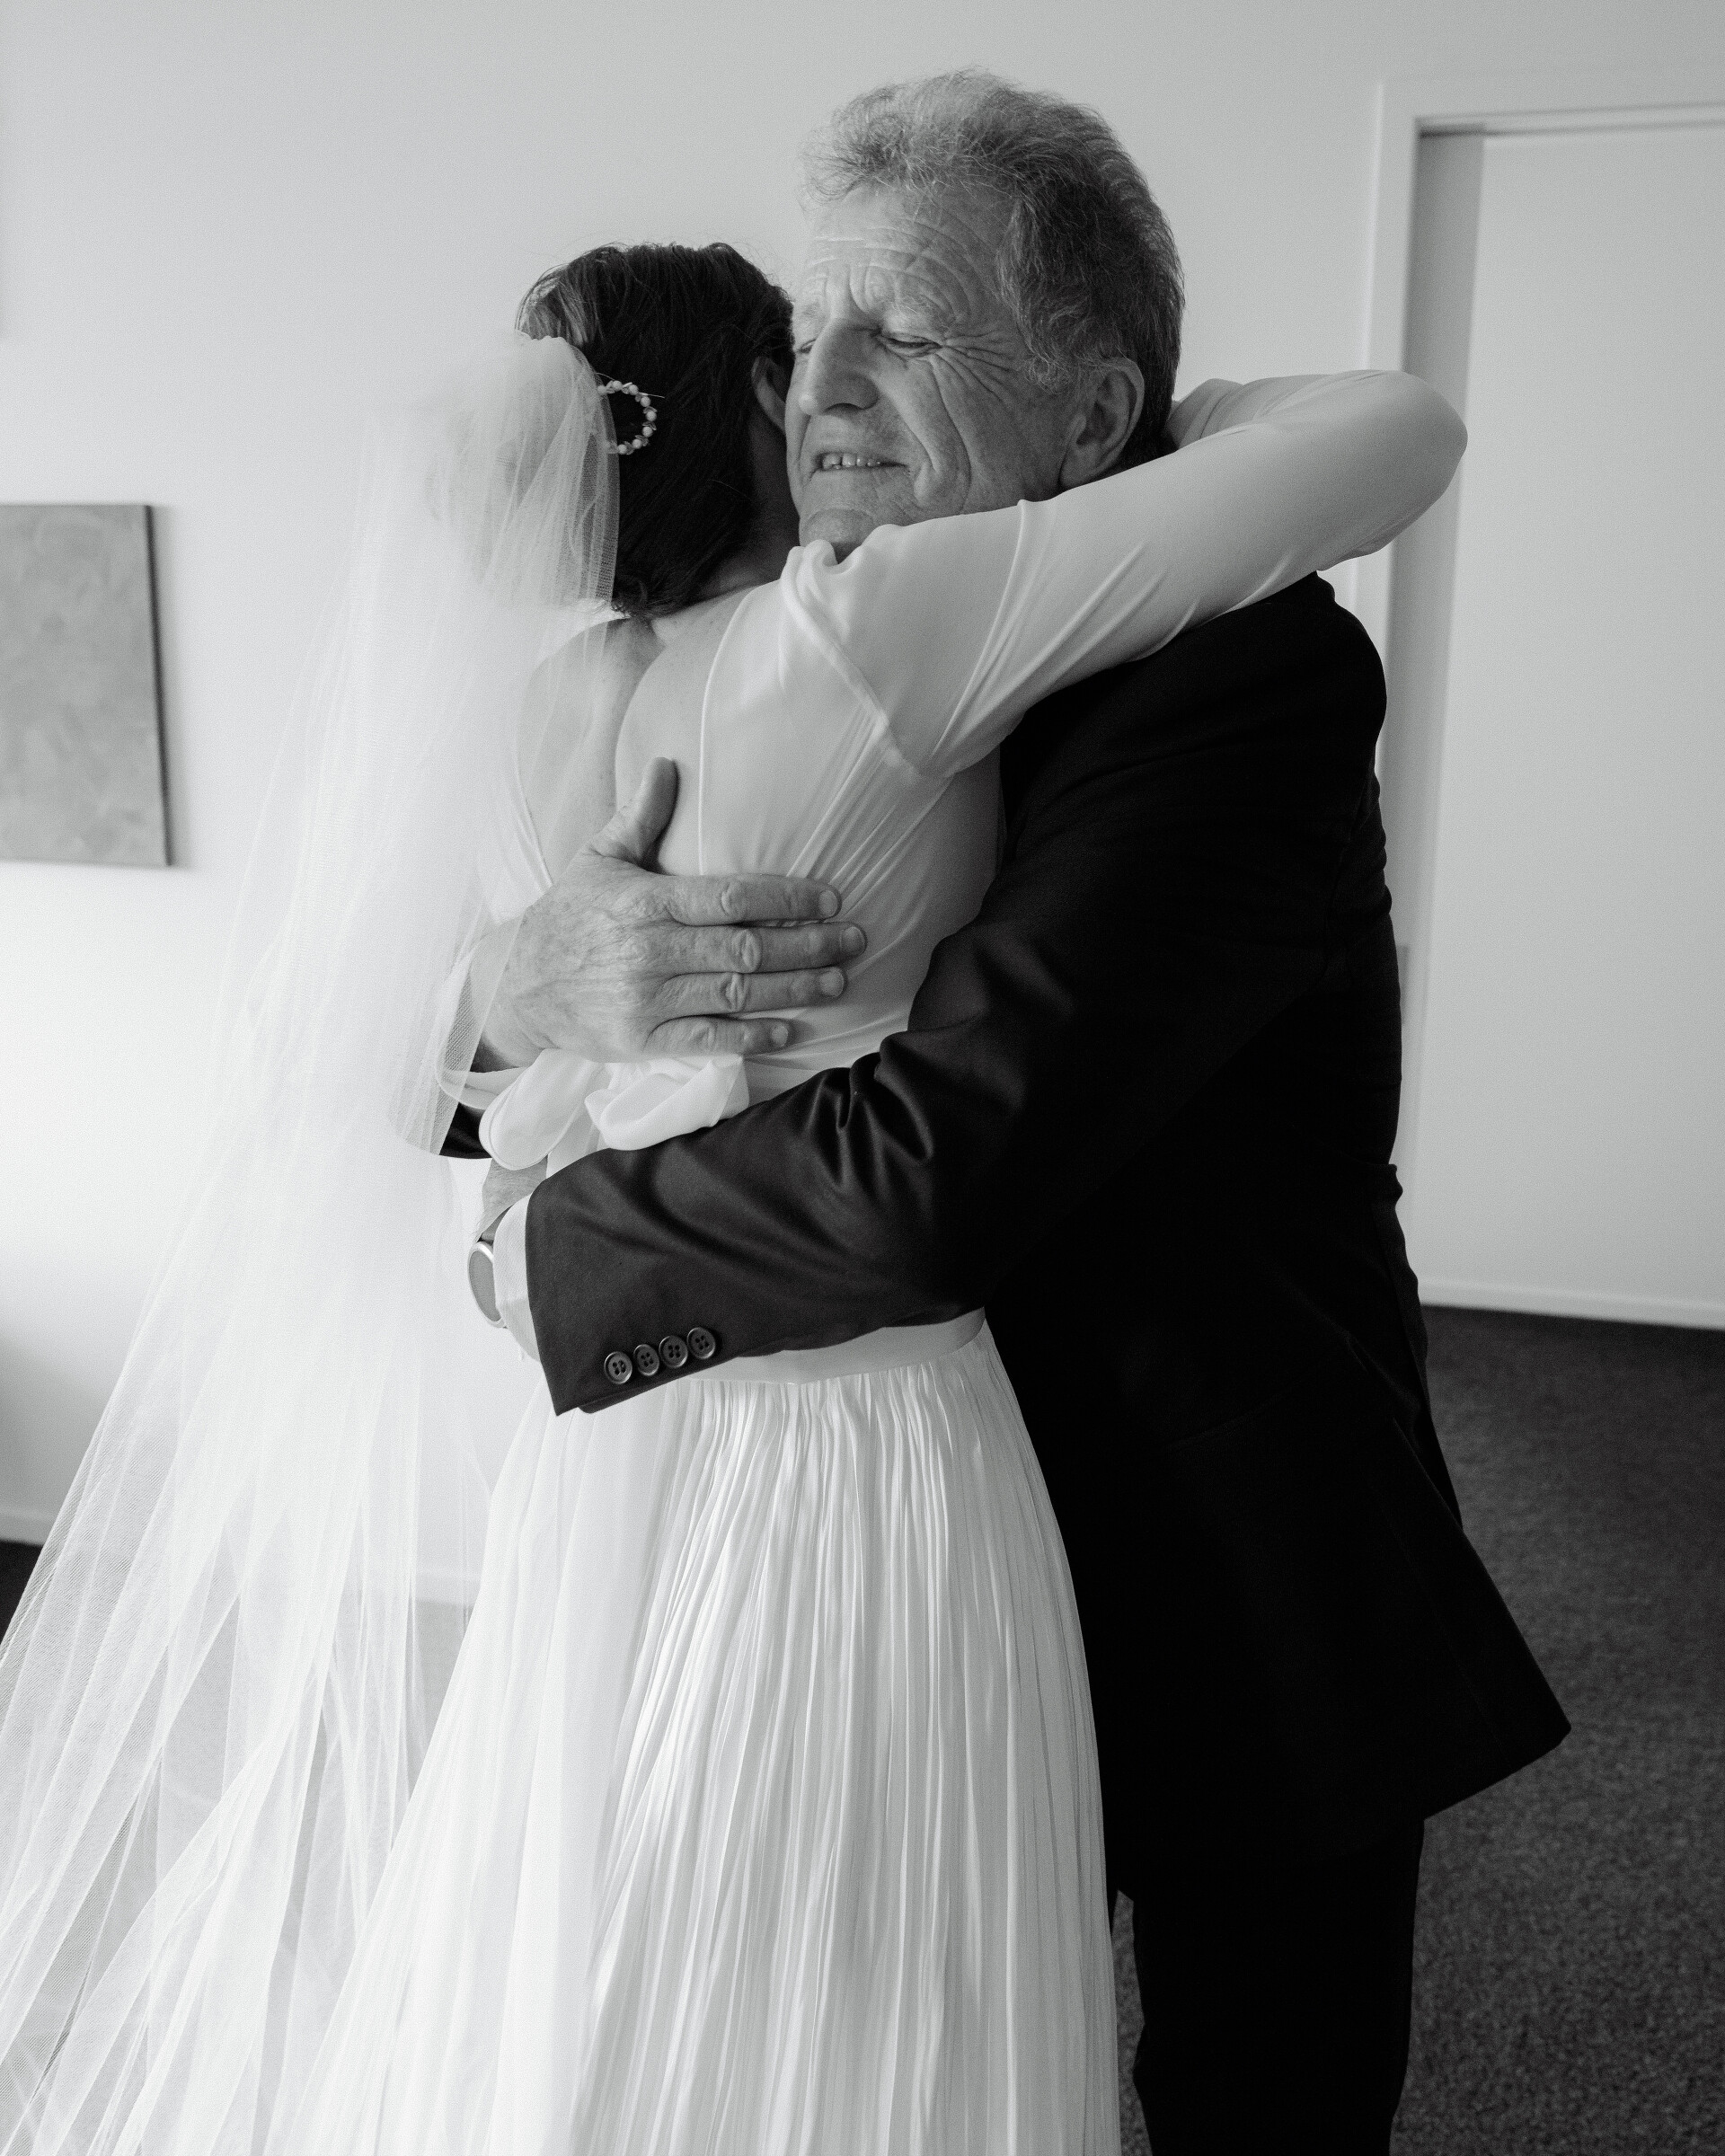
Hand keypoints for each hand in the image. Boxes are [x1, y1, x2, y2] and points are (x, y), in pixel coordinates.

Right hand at [482, 759, 865, 1062]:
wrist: (516, 985)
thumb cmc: (568, 916)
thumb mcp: (598, 859)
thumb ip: (639, 815)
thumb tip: (667, 762)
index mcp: (647, 902)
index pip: (732, 896)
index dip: (788, 896)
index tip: (830, 898)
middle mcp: (651, 951)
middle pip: (747, 947)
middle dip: (809, 944)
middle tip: (855, 939)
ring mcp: (648, 1000)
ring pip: (737, 993)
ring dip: (795, 988)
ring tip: (838, 980)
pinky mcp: (643, 1040)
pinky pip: (708, 1040)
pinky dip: (751, 1035)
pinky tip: (789, 1028)